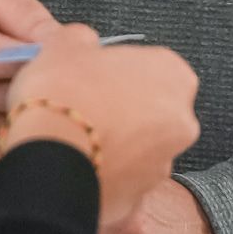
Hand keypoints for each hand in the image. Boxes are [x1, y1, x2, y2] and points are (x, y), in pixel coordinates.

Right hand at [0, 0, 63, 161]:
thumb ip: (28, 13)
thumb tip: (68, 45)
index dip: (37, 56)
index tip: (62, 52)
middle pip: (0, 93)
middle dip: (36, 84)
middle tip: (61, 73)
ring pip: (2, 122)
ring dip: (31, 108)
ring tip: (44, 88)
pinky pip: (1, 143)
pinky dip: (21, 128)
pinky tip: (26, 108)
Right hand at [1, 29, 199, 229]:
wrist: (51, 159)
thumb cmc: (63, 94)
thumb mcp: (64, 44)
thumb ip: (82, 39)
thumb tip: (83, 43)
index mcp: (173, 73)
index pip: (151, 65)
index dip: (117, 70)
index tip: (92, 74)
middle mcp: (181, 119)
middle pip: (151, 107)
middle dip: (122, 107)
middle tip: (84, 104)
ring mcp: (165, 161)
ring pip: (140, 144)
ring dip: (115, 140)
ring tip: (76, 136)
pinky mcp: (142, 194)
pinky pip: (124, 174)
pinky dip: (106, 169)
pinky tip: (78, 160)